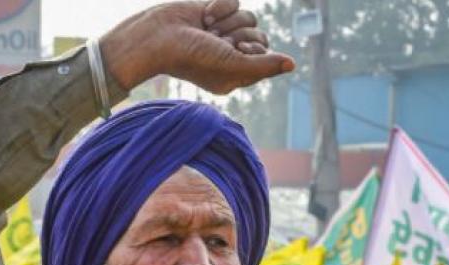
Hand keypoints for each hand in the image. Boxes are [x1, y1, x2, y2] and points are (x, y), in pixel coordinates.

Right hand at [101, 0, 293, 95]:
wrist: (155, 36)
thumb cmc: (190, 57)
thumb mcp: (231, 65)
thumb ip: (263, 65)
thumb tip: (292, 64)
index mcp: (236, 74)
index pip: (265, 55)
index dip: (255, 48)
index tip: (237, 49)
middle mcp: (231, 55)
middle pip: (259, 34)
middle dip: (239, 33)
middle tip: (217, 39)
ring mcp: (223, 33)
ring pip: (249, 16)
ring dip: (228, 19)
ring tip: (207, 27)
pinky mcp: (215, 12)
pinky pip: (235, 1)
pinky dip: (221, 5)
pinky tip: (205, 15)